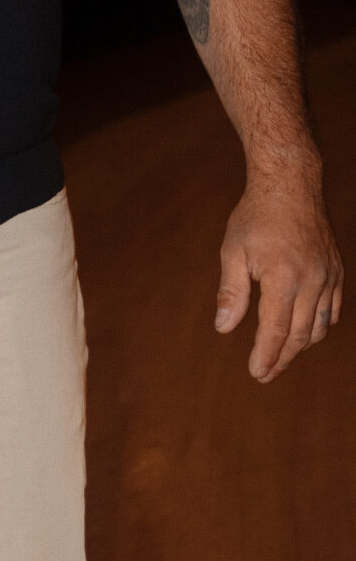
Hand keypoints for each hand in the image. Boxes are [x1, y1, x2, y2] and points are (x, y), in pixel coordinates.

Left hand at [215, 166, 342, 380]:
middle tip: (265, 375)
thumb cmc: (255, 217)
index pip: (276, 329)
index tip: (256, 373)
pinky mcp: (337, 271)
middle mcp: (312, 279)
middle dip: (281, 358)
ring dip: (300, 345)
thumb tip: (223, 328)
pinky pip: (332, 309)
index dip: (266, 355)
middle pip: (300, 334)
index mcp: (283, 276)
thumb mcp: (233, 251)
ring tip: (279, 357)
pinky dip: (320, 326)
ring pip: (320, 325)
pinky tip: (304, 333)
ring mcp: (329, 276)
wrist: (291, 186)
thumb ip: (231, 292)